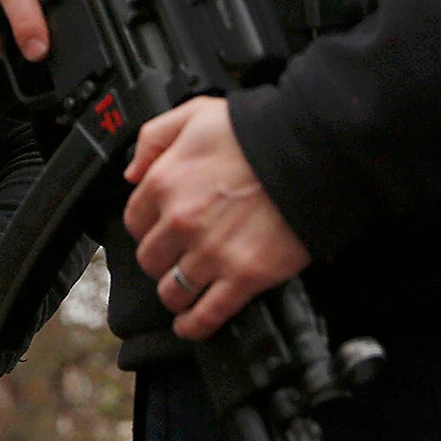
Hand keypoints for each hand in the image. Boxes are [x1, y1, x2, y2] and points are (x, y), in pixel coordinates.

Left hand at [122, 95, 310, 340]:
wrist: (309, 153)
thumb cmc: (254, 132)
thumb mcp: (193, 115)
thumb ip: (153, 140)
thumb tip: (131, 173)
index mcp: (164, 183)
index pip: (133, 221)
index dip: (145, 228)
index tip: (156, 230)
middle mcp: (180, 222)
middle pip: (150, 259)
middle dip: (160, 262)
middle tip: (174, 260)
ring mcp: (211, 252)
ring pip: (173, 291)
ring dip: (175, 295)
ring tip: (182, 295)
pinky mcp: (244, 276)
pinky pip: (207, 313)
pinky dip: (195, 325)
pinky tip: (190, 326)